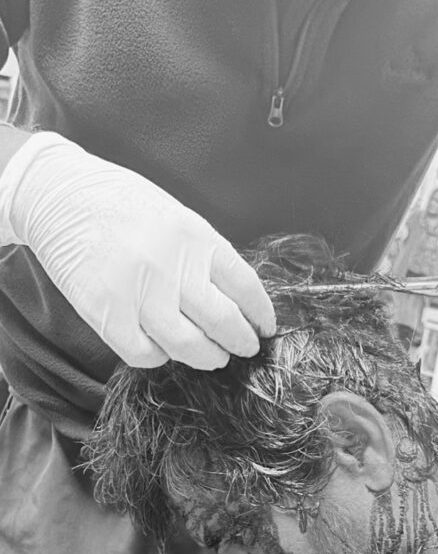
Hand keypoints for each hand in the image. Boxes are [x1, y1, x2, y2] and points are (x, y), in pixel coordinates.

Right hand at [0, 132, 274, 367]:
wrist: (57, 195)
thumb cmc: (120, 203)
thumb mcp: (175, 216)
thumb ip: (203, 254)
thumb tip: (234, 297)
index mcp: (196, 237)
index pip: (245, 287)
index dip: (261, 314)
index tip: (264, 328)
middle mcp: (173, 267)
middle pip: (224, 323)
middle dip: (240, 343)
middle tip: (243, 349)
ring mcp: (139, 294)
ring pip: (188, 347)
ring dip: (206, 357)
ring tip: (210, 356)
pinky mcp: (107, 315)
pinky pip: (145, 354)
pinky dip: (159, 357)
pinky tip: (161, 348)